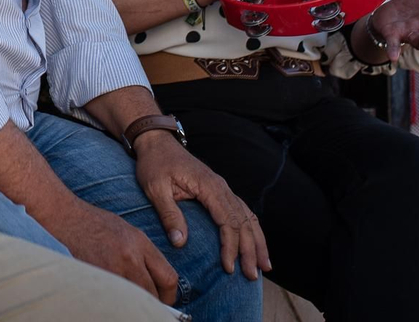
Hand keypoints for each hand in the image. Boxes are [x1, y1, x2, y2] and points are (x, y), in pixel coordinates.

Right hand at [48, 197, 180, 303]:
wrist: (66, 216)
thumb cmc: (96, 223)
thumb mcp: (128, 232)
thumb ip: (144, 256)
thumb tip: (157, 282)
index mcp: (140, 243)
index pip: (168, 278)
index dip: (169, 295)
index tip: (165, 300)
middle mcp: (129, 256)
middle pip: (151, 293)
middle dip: (153, 302)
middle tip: (148, 305)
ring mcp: (111, 268)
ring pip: (132, 297)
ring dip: (133, 300)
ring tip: (128, 298)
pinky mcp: (94, 275)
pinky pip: (113, 295)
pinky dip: (115, 298)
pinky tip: (111, 293)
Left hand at [132, 130, 268, 279]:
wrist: (157, 142)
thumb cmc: (155, 164)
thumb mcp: (155, 188)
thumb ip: (169, 214)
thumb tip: (180, 243)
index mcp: (209, 187)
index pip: (228, 221)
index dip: (231, 246)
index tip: (228, 267)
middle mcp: (222, 187)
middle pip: (243, 222)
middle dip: (250, 250)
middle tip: (251, 275)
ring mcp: (223, 188)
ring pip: (248, 217)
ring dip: (257, 242)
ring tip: (264, 266)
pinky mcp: (220, 191)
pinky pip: (242, 211)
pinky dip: (252, 228)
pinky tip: (256, 243)